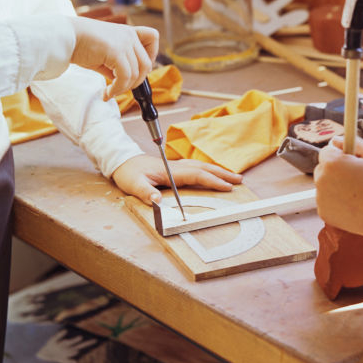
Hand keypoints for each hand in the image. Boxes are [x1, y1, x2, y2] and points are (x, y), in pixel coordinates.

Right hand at [70, 18, 158, 98]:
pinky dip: (117, 89)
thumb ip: (117, 66)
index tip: (138, 68)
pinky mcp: (117, 52)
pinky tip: (107, 93)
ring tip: (110, 92)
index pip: (153, 37)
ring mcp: (124, 42)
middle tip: (120, 88)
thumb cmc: (80, 45)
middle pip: (147, 64)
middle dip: (136, 81)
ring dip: (124, 88)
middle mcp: (129, 35)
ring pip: (137, 74)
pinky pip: (125, 77)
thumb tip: (123, 83)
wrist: (65, 37)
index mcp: (128, 32)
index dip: (152, 54)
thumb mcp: (105, 55)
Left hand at [111, 155, 241, 204]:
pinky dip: (208, 170)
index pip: (197, 175)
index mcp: (171, 171)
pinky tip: (212, 173)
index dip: (213, 181)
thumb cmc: (128, 173)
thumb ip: (145, 193)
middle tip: (239, 181)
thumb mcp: (133, 184)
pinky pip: (196, 168)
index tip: (227, 188)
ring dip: (218, 171)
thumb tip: (157, 201)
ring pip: (202, 166)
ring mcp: (177, 166)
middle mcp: (177, 166)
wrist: (122, 160)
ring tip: (232, 177)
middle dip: (222, 174)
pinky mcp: (175, 168)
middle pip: (204, 168)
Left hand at [314, 136, 362, 236]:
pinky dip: (336, 202)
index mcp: (332, 162)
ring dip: (335, 186)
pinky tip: (353, 204)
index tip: (350, 160)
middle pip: (322, 168)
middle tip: (355, 177)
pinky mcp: (324, 213)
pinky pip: (327, 202)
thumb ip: (355, 143)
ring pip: (324, 186)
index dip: (339, 154)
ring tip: (357, 193)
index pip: (326, 151)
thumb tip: (336, 139)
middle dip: (334, 170)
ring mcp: (321, 198)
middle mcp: (322, 179)